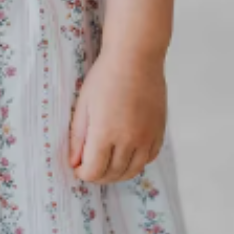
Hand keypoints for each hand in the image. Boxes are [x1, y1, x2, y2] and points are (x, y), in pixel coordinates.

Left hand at [67, 48, 166, 183]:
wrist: (136, 58)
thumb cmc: (105, 76)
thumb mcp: (84, 105)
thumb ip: (78, 136)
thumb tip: (75, 162)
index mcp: (105, 133)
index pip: (94, 171)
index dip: (83, 173)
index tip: (78, 167)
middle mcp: (129, 140)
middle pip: (112, 174)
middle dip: (98, 176)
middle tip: (90, 168)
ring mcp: (147, 137)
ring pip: (132, 171)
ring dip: (117, 174)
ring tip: (107, 166)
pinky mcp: (159, 132)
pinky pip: (148, 159)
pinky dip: (136, 163)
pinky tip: (126, 156)